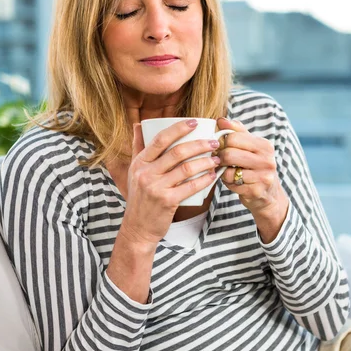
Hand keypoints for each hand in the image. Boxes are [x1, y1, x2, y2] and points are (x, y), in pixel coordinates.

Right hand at [120, 120, 220, 246]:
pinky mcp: (167, 201)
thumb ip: (138, 147)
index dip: (178, 128)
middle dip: (199, 144)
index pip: (160, 139)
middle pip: (177, 152)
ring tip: (216, 158)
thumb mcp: (134, 171)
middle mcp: (146, 173)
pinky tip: (213, 175)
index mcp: (139, 162)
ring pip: (186, 168)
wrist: (138, 228)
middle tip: (214, 141)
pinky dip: (204, 180)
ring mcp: (156, 188)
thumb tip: (138, 124)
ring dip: (205, 161)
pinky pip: (190, 187)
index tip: (194, 122)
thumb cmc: (140, 197)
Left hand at [216, 117, 288, 240]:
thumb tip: (221, 119)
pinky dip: (228, 183)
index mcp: (264, 145)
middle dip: (220, 158)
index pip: (232, 137)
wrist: (269, 195)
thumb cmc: (255, 167)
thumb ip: (236, 131)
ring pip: (228, 171)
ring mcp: (263, 177)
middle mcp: (267, 160)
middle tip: (220, 161)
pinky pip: (231, 184)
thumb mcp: (250, 147)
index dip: (221, 142)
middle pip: (229, 154)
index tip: (220, 147)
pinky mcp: (256, 191)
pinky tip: (234, 182)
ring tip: (228, 171)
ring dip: (223, 172)